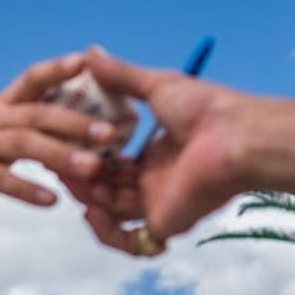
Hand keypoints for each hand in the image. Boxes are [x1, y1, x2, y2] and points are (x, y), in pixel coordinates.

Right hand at [0, 53, 121, 210]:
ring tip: (92, 168)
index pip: (32, 79)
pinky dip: (28, 189)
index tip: (89, 60)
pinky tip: (53, 201)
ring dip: (60, 155)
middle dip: (76, 121)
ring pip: (23, 144)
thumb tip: (79, 124)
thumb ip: (29, 126)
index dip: (59, 68)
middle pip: (37, 114)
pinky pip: (0, 180)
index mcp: (0, 106)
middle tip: (112, 132)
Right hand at [62, 47, 248, 249]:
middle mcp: (158, 180)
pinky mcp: (164, 222)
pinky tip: (91, 211)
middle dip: (81, 176)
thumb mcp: (157, 84)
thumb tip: (92, 54)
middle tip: (60, 161)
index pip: (114, 161)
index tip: (68, 141)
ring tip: (72, 179)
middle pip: (108, 187)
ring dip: (87, 198)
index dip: (89, 154)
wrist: (235, 137)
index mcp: (159, 153)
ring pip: (112, 212)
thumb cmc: (207, 109)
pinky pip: (130, 240)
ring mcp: (160, 203)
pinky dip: (106, 232)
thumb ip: (122, 76)